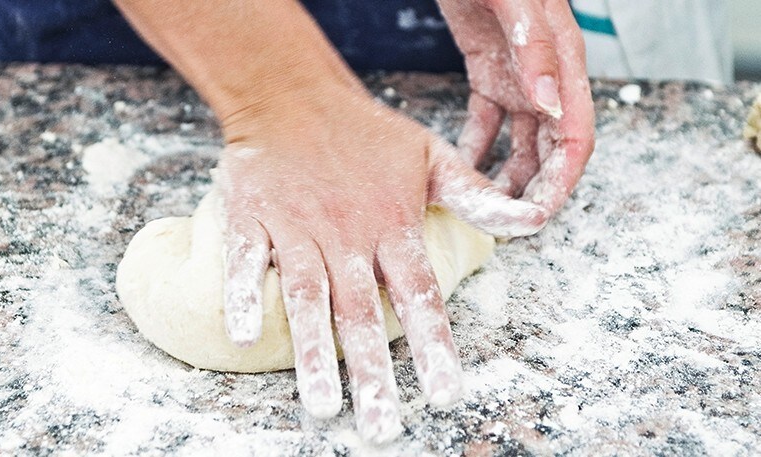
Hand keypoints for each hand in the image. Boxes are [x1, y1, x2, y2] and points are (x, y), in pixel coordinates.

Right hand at [216, 86, 545, 442]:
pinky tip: (241, 336)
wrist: (294, 96)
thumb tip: (532, 222)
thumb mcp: (432, 157)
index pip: (419, 294)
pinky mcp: (253, 217)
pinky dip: (244, 294)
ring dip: (313, 352)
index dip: (434, 346)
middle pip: (362, 312)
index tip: (445, 396)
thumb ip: (476, 198)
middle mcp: (347, 235)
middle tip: (381, 427)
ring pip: (308, 296)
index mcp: (392, 225)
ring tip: (322, 406)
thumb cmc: (367, 132)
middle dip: (373, 373)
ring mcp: (297, 227)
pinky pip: (247, 260)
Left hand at [437, 0, 595, 213]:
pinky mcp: (488, 72)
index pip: (576, 137)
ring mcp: (518, 78)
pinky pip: (486, 121)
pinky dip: (476, 147)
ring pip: (520, 141)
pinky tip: (459, 167)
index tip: (541, 213)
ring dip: (506, 174)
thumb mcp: (519, 6)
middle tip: (510, 222)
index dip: (563, 180)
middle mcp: (545, 78)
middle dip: (534, 188)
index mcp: (564, 66)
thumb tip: (549, 106)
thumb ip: (536, 52)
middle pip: (550, 148)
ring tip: (483, 204)